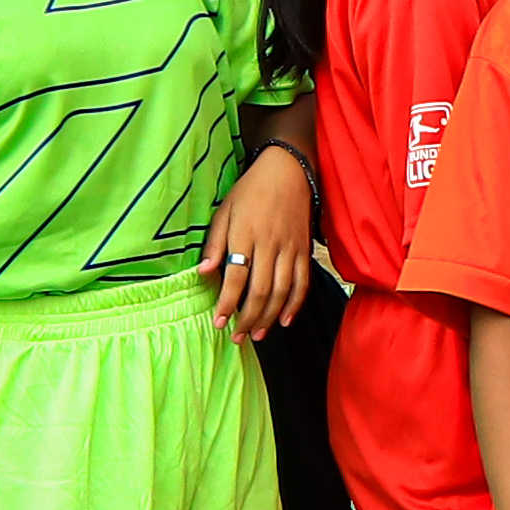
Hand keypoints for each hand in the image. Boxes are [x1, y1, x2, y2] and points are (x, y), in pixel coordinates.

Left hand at [205, 144, 316, 336]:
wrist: (288, 171)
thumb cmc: (250, 191)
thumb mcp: (224, 210)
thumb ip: (215, 243)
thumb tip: (204, 272)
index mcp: (245, 233)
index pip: (236, 276)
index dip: (227, 302)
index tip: (218, 322)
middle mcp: (270, 243)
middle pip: (261, 290)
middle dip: (247, 317)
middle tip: (236, 337)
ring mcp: (290, 248)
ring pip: (282, 291)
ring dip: (269, 317)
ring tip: (256, 334)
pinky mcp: (304, 250)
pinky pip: (302, 283)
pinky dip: (295, 304)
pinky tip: (285, 320)